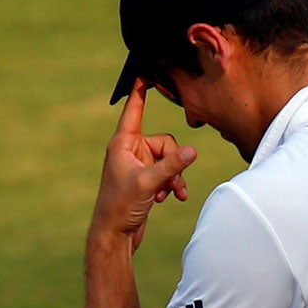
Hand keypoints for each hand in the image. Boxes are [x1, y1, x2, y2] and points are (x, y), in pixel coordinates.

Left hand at [92, 81, 196, 252]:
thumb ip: (171, 165)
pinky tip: (171, 198)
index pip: (134, 111)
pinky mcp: (146, 179)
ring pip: (170, 159)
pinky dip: (171, 184)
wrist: (115, 235)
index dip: (140, 92)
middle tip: (169, 181)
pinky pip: (167, 172)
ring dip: (174, 176)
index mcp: (122, 144)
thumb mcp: (148, 182)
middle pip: (165, 142)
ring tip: (169, 193)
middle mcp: (130, 151)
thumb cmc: (121, 206)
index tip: (143, 72)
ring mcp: (138, 165)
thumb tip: (192, 151)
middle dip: (173, 161)